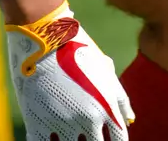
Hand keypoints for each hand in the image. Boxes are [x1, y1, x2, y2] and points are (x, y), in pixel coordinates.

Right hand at [7, 2, 133, 140]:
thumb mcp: (105, 71)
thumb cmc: (79, 51)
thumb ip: (120, 98)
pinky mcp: (37, 122)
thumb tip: (130, 120)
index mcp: (106, 106)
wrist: (45, 38)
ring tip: (69, 135)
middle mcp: (87, 119)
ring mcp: (62, 122)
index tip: (110, 140)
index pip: (119, 140)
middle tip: (86, 137)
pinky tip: (50, 137)